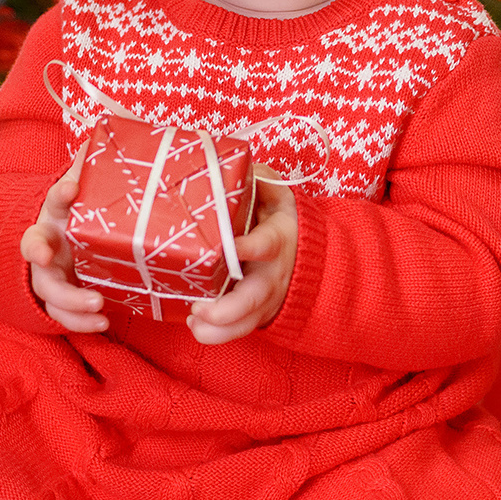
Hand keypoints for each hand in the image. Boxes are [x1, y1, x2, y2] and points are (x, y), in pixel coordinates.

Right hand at [22, 151, 107, 334]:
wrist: (66, 246)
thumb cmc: (83, 215)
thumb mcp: (90, 191)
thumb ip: (97, 167)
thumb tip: (115, 130)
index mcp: (56, 213)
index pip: (53, 199)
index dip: (61, 193)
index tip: (71, 187)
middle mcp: (47, 242)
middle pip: (33, 248)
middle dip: (39, 253)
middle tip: (49, 257)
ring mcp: (50, 273)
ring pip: (47, 290)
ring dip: (69, 300)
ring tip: (98, 305)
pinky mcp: (60, 298)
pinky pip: (62, 315)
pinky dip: (80, 322)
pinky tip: (104, 321)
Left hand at [187, 170, 296, 344]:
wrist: (307, 258)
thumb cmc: (281, 222)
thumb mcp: (277, 195)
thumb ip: (259, 180)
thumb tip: (230, 166)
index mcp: (277, 240)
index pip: (264, 245)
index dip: (247, 249)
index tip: (228, 248)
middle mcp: (271, 275)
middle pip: (252, 299)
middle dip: (226, 309)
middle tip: (199, 308)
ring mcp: (265, 300)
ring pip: (245, 323)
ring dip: (217, 328)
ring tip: (193, 319)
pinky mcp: (256, 315)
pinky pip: (238, 331)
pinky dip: (215, 333)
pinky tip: (194, 324)